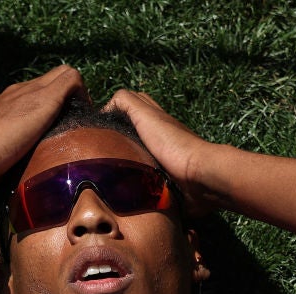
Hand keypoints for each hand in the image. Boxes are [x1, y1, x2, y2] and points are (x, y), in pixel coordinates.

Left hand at [0, 65, 87, 183]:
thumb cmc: (10, 134)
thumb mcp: (44, 103)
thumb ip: (63, 86)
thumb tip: (78, 83)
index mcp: (31, 87)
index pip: (66, 74)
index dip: (80, 90)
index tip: (84, 114)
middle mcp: (17, 94)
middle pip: (50, 89)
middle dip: (66, 102)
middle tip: (73, 126)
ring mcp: (3, 111)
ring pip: (34, 107)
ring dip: (48, 117)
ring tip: (54, 138)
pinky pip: (19, 124)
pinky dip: (30, 129)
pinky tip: (30, 146)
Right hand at [104, 89, 216, 213]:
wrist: (199, 177)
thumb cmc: (173, 144)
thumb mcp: (146, 114)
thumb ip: (126, 103)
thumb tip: (104, 109)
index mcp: (154, 121)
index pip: (130, 108)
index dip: (113, 113)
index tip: (96, 128)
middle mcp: (159, 139)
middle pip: (133, 134)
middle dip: (116, 140)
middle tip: (99, 151)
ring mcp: (163, 162)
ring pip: (137, 158)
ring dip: (123, 164)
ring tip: (105, 172)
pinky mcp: (166, 183)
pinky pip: (145, 182)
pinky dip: (134, 184)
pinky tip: (122, 188)